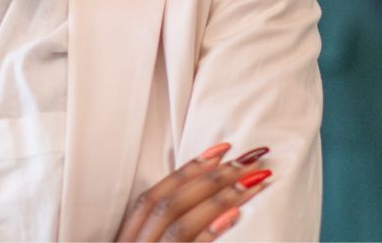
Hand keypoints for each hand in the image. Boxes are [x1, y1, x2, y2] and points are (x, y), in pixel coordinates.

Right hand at [115, 143, 272, 241]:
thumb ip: (156, 230)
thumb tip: (197, 198)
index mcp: (127, 238)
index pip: (152, 195)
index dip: (186, 170)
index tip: (222, 148)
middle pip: (169, 203)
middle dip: (211, 177)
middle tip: (250, 157)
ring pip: (180, 222)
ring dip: (219, 198)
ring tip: (254, 180)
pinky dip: (210, 230)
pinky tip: (235, 215)